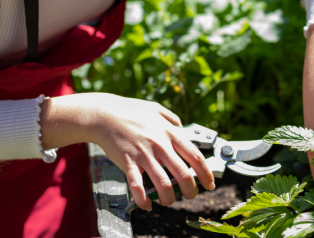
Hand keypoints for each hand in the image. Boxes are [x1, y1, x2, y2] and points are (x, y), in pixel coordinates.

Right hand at [92, 96, 215, 208]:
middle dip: (191, 190)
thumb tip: (182, 127)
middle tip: (191, 195)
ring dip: (169, 198)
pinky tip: (147, 204)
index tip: (210, 183)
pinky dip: (143, 199)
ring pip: (163, 184)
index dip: (206, 173)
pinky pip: (137, 186)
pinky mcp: (128, 162)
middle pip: (183, 174)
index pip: (195, 156)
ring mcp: (144, 154)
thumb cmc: (129, 111)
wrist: (104, 114)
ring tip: (169, 201)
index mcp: (170, 133)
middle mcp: (160, 145)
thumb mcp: (156, 108)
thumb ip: (171, 118)